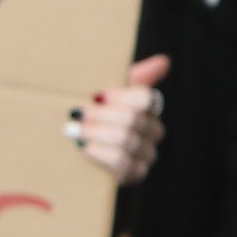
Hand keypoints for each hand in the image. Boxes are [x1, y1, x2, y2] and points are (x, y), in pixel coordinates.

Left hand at [68, 54, 168, 184]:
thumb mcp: (109, 95)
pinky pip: (120, 163)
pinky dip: (98, 153)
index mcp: (148, 108)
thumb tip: (164, 61)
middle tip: (75, 113)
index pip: (146, 98)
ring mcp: (146, 155)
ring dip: (94, 133)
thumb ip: (133, 77)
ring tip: (72, 130)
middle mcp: (153, 131)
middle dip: (100, 115)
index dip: (121, 96)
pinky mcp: (134, 175)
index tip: (96, 95)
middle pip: (132, 119)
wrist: (80, 151)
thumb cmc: (97, 116)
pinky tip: (83, 148)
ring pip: (125, 140)